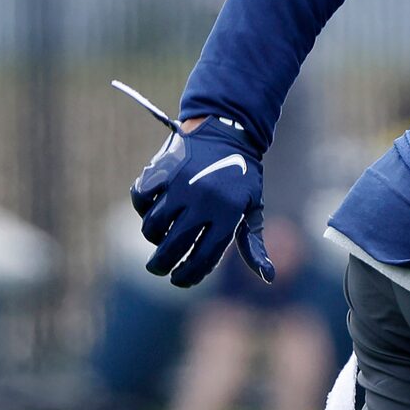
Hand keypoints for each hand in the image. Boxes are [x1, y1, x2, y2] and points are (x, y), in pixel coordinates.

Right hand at [130, 111, 274, 288]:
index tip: (178, 280)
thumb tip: (269, 278)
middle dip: (161, 266)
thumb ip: (253, 243)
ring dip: (153, 237)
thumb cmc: (241, 175)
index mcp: (227, 214)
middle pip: (172, 248)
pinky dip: (142, 206)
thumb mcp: (252, 207)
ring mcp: (180, 186)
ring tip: (159, 238)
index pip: (203, 258)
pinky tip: (152, 208)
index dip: (188, 276)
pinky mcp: (162, 170)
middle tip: (157, 269)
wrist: (226, 129)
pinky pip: (141, 199)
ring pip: (153, 226)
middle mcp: (203, 202)